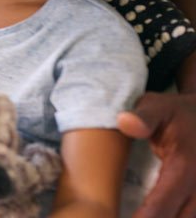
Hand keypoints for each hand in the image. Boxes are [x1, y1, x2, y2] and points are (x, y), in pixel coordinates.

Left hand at [118, 91, 195, 217]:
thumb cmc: (178, 114)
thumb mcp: (160, 107)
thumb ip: (144, 116)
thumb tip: (125, 123)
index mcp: (186, 167)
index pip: (163, 203)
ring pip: (189, 217)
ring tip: (136, 217)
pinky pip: (192, 212)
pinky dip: (175, 215)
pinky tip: (153, 214)